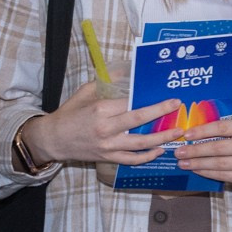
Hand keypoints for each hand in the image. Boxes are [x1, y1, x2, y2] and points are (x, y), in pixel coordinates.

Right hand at [20, 81, 181, 167]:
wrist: (54, 139)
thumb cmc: (70, 113)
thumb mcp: (85, 92)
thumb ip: (107, 82)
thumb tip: (127, 71)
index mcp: (100, 110)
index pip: (131, 104)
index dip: (151, 101)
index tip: (167, 97)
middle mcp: (105, 129)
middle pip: (138, 121)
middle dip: (160, 113)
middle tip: (177, 108)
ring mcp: (107, 146)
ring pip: (139, 144)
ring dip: (161, 138)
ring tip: (177, 132)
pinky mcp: (108, 158)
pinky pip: (131, 159)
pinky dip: (147, 157)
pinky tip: (159, 150)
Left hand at [177, 116, 231, 188]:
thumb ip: (220, 130)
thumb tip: (190, 132)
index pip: (222, 127)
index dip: (203, 131)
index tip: (186, 134)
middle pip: (219, 147)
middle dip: (196, 150)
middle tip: (179, 152)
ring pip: (219, 163)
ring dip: (198, 163)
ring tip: (183, 163)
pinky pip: (222, 175)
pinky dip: (207, 172)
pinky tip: (196, 170)